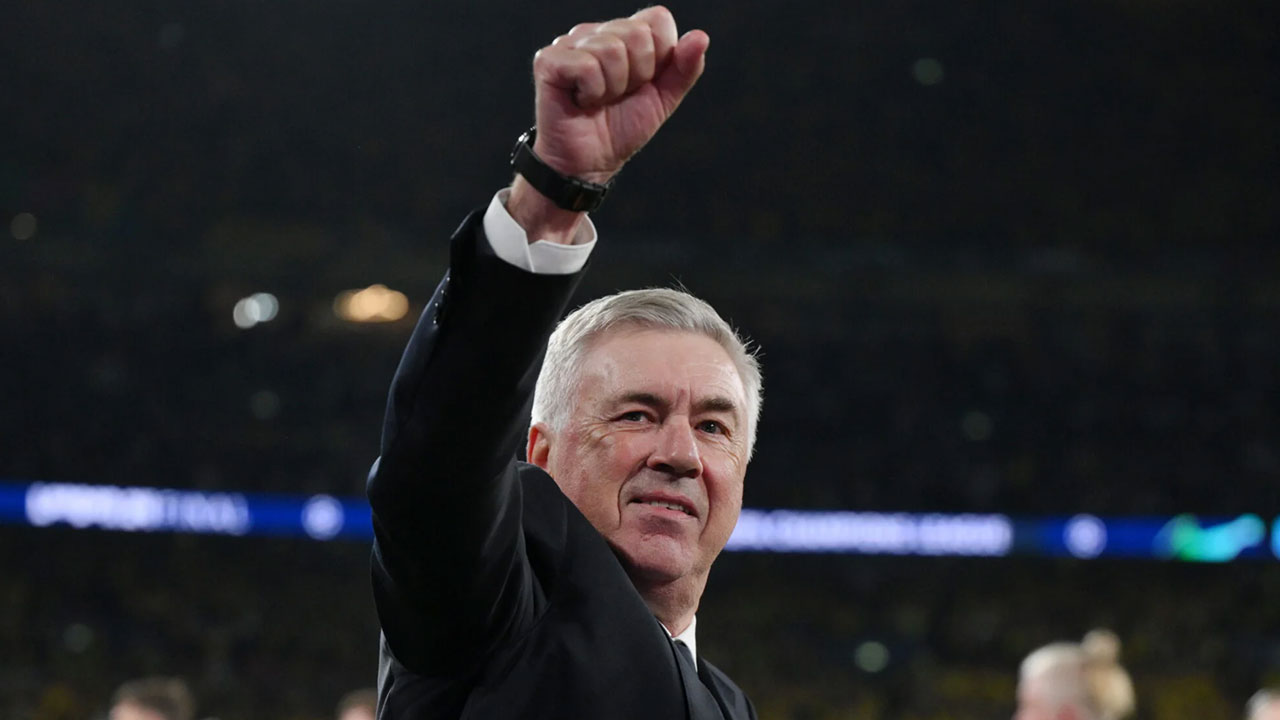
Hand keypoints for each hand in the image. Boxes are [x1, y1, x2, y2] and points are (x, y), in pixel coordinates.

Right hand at [507, 6, 708, 243]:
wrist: (589, 163)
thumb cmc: (621, 128)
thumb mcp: (663, 99)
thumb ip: (684, 69)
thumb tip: (700, 37)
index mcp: (624, 34)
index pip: (657, 19)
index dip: (659, 57)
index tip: (642, 83)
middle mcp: (595, 32)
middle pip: (636, 33)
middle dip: (636, 76)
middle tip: (617, 95)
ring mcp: (569, 43)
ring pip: (612, 50)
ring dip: (612, 88)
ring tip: (599, 100)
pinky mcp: (548, 61)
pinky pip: (586, 66)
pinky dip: (592, 93)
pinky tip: (581, 101)